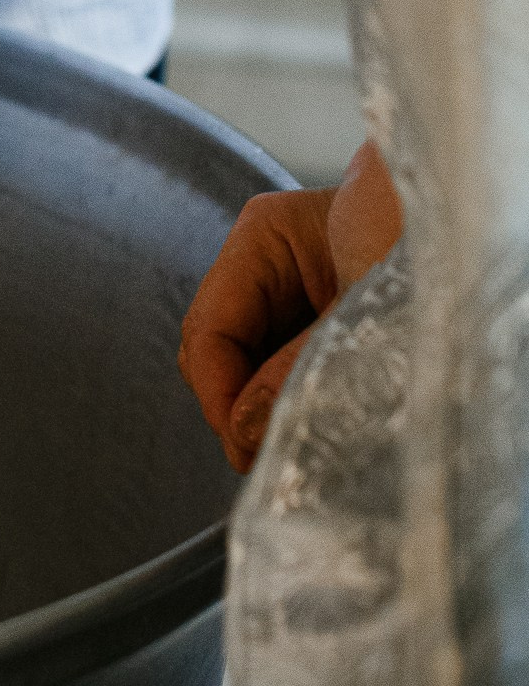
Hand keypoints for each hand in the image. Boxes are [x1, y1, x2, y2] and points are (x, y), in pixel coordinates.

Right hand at [179, 141, 402, 471]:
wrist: (477, 226)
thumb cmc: (430, 239)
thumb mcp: (363, 310)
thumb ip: (299, 372)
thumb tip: (244, 433)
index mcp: (264, 238)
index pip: (209, 331)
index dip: (219, 397)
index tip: (244, 449)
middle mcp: (267, 264)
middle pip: (219, 352)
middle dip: (240, 408)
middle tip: (276, 459)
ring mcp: (291, 294)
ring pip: (247, 369)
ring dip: (268, 409)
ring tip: (306, 443)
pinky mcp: (317, 324)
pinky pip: (282, 373)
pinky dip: (294, 402)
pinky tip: (322, 420)